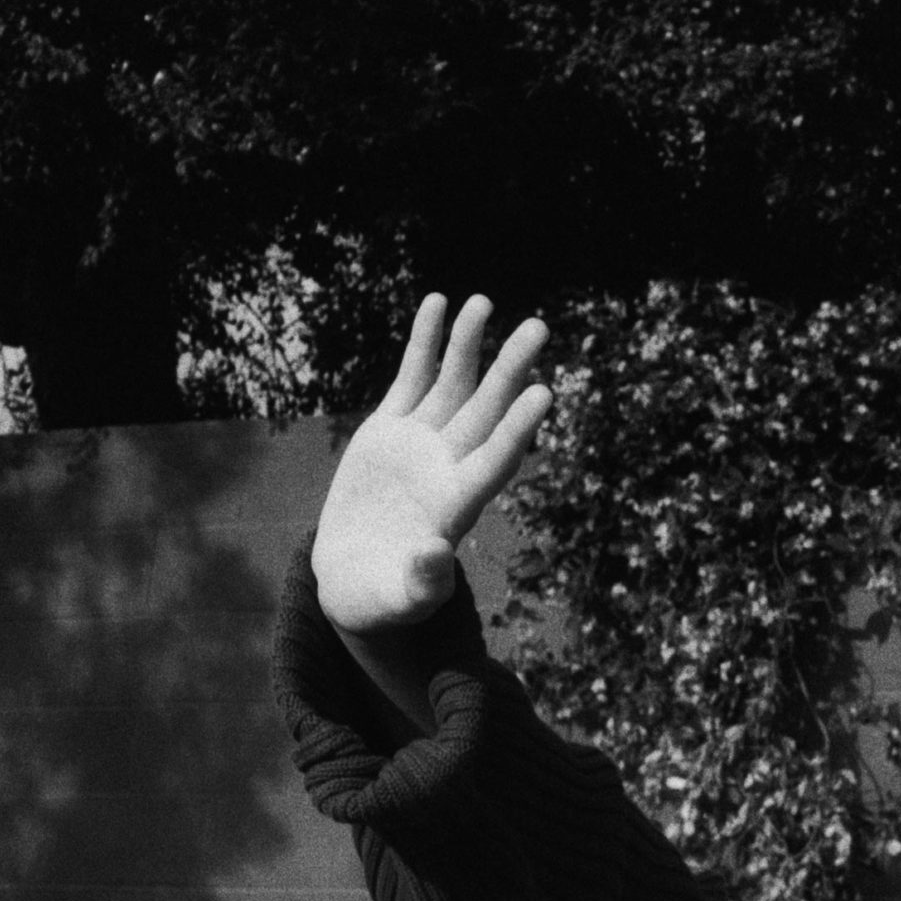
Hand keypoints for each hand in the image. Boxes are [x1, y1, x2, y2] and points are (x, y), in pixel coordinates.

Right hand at [314, 293, 552, 632]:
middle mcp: (447, 466)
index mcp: (455, 505)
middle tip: (540, 327)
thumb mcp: (398, 599)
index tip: (545, 392)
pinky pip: (411, 379)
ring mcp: (420, 444)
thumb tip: (437, 560)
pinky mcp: (389, 431)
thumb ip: (422, 583)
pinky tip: (437, 303)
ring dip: (468, 344)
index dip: (518, 427)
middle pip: (485, 409)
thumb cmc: (381, 598)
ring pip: (451, 385)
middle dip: (509, 369)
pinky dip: (424, 344)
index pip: (495, 459)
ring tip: (483, 301)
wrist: (355, 579)